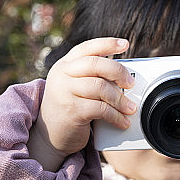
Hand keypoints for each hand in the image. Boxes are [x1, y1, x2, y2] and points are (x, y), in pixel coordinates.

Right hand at [29, 38, 136, 171]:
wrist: (48, 136)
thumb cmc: (68, 108)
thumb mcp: (73, 86)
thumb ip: (91, 77)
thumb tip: (124, 76)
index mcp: (64, 65)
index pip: (87, 48)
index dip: (107, 43)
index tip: (125, 44)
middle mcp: (62, 75)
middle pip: (96, 64)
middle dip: (119, 72)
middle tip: (131, 84)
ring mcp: (65, 92)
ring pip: (101, 87)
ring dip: (120, 99)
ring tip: (130, 108)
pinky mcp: (71, 111)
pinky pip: (101, 109)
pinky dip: (116, 116)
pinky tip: (122, 121)